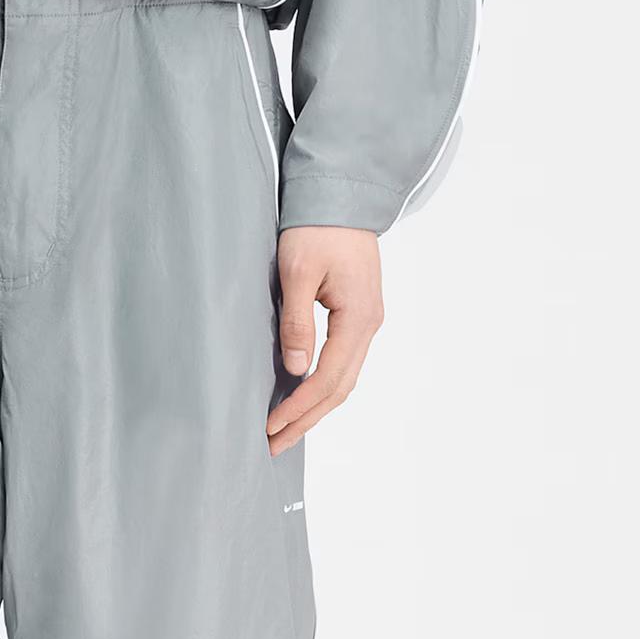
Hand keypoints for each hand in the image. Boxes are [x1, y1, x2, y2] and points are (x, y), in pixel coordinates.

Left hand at [269, 225, 383, 455]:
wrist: (343, 194)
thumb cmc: (318, 227)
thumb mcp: (298, 272)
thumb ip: (297, 323)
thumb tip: (295, 369)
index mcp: (359, 318)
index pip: (329, 378)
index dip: (299, 408)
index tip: (270, 427)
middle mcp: (369, 325)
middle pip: (340, 388)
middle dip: (306, 420)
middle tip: (272, 445)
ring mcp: (366, 321)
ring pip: (343, 378)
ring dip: (315, 408)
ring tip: (284, 431)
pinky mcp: (357, 314)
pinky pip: (342, 362)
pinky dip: (321, 386)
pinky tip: (300, 396)